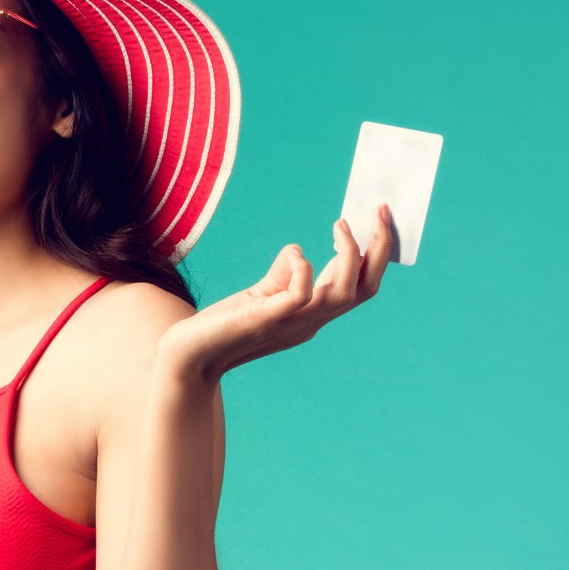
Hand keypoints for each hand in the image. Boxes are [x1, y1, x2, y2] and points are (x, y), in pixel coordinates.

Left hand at [158, 203, 395, 384]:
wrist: (187, 357)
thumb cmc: (222, 326)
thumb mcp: (260, 296)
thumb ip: (282, 275)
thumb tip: (298, 250)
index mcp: (312, 316)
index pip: (360, 288)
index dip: (376, 255)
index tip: (379, 220)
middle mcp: (309, 322)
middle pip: (364, 289)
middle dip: (379, 249)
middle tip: (381, 212)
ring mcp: (290, 324)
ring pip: (343, 294)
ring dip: (349, 255)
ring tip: (340, 225)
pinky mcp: (265, 320)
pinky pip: (300, 295)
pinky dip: (304, 269)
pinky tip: (295, 253)